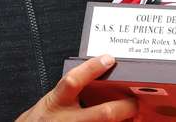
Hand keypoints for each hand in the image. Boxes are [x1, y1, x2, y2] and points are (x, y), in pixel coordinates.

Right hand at [17, 55, 138, 121]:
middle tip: (134, 102)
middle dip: (123, 107)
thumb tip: (95, 74)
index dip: (92, 69)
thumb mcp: (52, 100)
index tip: (108, 59)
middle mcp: (67, 120)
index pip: (74, 81)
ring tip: (133, 117)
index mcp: (57, 102)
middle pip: (102, 113)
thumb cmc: (40, 120)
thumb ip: (70, 91)